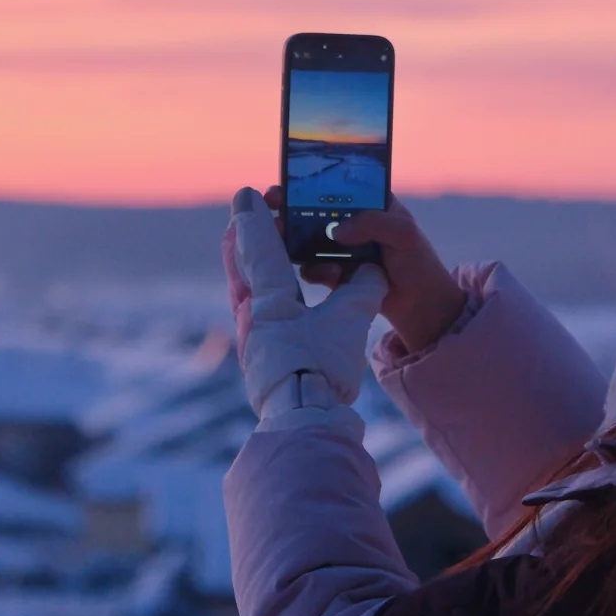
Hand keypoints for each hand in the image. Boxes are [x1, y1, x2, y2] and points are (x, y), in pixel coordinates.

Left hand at [223, 186, 387, 418]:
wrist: (304, 422)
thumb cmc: (322, 368)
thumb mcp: (349, 322)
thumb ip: (362, 289)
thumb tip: (374, 270)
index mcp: (268, 297)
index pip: (256, 244)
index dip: (253, 215)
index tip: (247, 193)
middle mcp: (251, 312)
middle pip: (241, 262)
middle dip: (248, 236)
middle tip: (257, 218)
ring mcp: (250, 335)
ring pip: (244, 285)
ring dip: (252, 263)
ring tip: (266, 251)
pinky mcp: (257, 354)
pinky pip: (254, 308)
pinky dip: (261, 290)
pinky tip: (276, 296)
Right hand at [262, 188, 466, 355]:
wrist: (423, 309)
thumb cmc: (419, 264)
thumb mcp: (402, 233)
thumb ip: (372, 223)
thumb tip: (337, 230)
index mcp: (371, 205)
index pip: (336, 187)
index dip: (311, 182)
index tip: (287, 181)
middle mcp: (353, 225)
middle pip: (315, 211)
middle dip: (291, 208)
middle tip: (271, 205)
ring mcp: (343, 251)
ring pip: (310, 240)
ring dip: (293, 239)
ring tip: (281, 239)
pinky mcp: (337, 276)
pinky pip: (316, 268)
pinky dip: (313, 269)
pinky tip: (318, 272)